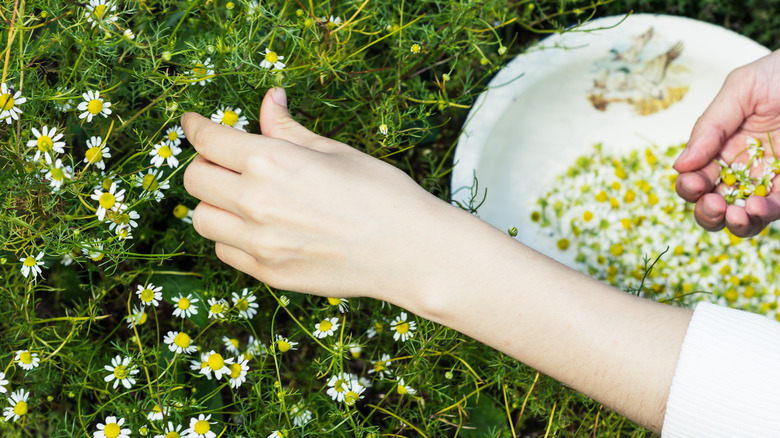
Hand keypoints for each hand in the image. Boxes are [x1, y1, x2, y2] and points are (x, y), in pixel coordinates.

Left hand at [182, 88, 458, 300]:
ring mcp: (259, 244)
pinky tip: (259, 228)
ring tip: (243, 198)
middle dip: (205, 164)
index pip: (207, 140)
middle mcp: (255, 203)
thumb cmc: (382, 194)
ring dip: (214, 203)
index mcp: (271, 162)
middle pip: (194, 179)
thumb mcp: (334, 151)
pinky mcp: (268, 274)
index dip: (194, 127)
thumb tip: (269, 101)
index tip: (192, 123)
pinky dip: (231, 235)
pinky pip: (225, 250)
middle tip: (227, 162)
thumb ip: (288, 129)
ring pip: (201, 219)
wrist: (410, 252)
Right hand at [674, 49, 779, 236]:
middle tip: (712, 203)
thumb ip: (709, 126)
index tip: (694, 182)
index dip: (689, 185)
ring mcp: (768, 179)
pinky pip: (774, 209)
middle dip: (705, 211)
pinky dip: (761, 214)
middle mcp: (742, 167)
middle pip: (712, 203)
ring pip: (741, 216)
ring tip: (734, 214)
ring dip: (732, 222)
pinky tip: (756, 207)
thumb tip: (680, 166)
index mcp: (721, 144)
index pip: (696, 176)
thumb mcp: (741, 88)